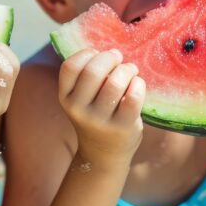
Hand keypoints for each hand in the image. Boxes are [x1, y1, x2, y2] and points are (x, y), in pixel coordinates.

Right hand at [58, 49, 145, 166]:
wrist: (104, 153)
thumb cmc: (96, 115)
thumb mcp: (81, 99)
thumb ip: (87, 77)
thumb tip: (110, 52)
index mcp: (66, 98)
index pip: (70, 66)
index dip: (87, 54)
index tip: (97, 54)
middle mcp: (79, 110)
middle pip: (93, 71)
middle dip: (109, 58)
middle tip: (118, 58)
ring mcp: (100, 120)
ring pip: (115, 82)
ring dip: (127, 69)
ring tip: (130, 70)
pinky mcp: (122, 127)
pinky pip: (133, 97)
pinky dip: (139, 84)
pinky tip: (138, 84)